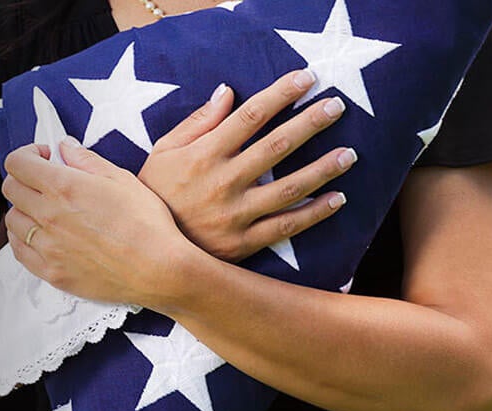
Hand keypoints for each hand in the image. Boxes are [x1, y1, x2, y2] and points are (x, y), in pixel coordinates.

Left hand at [3, 139, 191, 308]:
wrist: (160, 269)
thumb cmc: (147, 224)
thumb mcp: (121, 179)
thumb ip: (86, 160)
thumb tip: (65, 148)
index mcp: (64, 187)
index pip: (17, 163)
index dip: (26, 154)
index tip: (42, 157)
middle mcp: (49, 216)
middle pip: (10, 189)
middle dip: (24, 178)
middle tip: (43, 180)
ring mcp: (47, 247)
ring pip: (12, 220)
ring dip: (23, 209)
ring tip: (45, 209)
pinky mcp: (51, 272)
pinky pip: (19, 251)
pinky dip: (23, 238)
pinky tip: (40, 234)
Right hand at [138, 69, 355, 261]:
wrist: (143, 250)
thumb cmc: (153, 194)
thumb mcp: (162, 152)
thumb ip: (197, 122)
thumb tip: (228, 92)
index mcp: (203, 154)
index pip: (251, 116)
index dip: (281, 94)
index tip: (307, 78)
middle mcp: (223, 182)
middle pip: (276, 146)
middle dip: (311, 122)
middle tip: (337, 106)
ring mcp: (235, 215)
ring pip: (289, 188)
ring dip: (323, 169)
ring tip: (349, 154)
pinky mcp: (242, 244)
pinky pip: (286, 227)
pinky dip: (314, 214)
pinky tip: (337, 200)